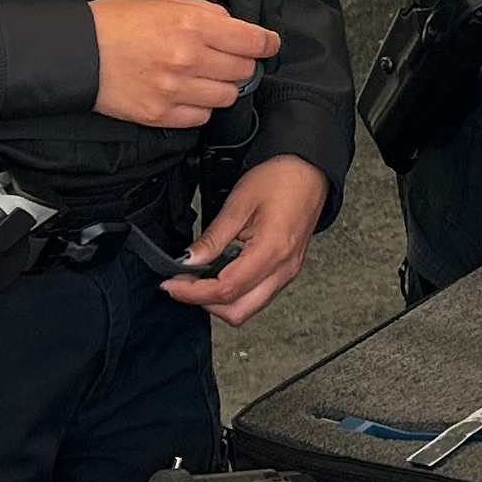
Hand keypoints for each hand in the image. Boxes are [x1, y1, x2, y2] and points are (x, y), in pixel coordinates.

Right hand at [91, 0, 282, 128]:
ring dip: (222, 86)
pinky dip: (200, 106)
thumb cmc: (116, 22)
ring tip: (203, 76)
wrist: (77, 52)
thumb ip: (204, 11)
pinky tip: (187, 92)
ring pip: (226, 96)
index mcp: (192, 25)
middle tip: (226, 58)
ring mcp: (174, 89)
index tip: (269, 44)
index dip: (266, 43)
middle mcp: (188, 58)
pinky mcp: (160, 114)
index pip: (251, 40)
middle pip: (243, 70)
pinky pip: (201, 117)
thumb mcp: (163, 0)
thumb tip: (233, 25)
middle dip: (240, 63)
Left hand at [159, 154, 327, 323]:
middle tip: (184, 284)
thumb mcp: (238, 205)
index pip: (226, 290)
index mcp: (271, 251)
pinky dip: (235, 292)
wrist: (309, 170)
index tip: (172, 284)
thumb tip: (187, 261)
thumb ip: (211, 239)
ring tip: (201, 278)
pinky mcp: (287, 270)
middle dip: (206, 303)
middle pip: (238, 312)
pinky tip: (222, 273)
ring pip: (248, 308)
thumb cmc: (281, 178)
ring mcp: (288, 272)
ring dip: (220, 301)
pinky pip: (258, 296)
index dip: (193, 293)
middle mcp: (283, 269)